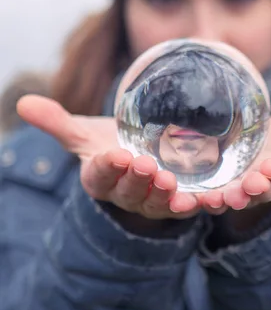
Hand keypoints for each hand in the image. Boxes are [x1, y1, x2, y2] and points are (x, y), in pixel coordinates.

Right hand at [17, 95, 199, 218]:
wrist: (139, 157)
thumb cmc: (107, 144)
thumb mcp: (83, 133)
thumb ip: (57, 121)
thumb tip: (24, 102)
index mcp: (101, 179)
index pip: (99, 175)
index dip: (107, 168)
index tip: (115, 154)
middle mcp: (126, 194)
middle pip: (130, 191)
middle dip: (137, 180)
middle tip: (146, 165)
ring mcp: (153, 201)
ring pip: (158, 202)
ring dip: (164, 194)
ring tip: (170, 180)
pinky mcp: (179, 201)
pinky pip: (188, 206)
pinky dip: (197, 205)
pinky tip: (206, 199)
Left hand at [200, 114, 270, 212]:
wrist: (268, 145)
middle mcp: (264, 184)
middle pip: (255, 190)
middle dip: (247, 191)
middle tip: (237, 191)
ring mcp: (238, 184)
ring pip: (227, 195)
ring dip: (216, 199)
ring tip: (206, 199)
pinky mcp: (216, 181)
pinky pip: (203, 190)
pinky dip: (191, 195)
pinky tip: (175, 195)